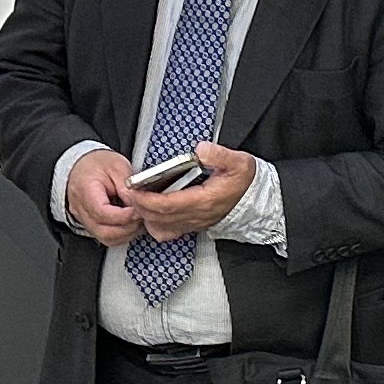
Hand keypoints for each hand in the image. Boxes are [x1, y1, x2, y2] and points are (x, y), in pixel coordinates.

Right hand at [65, 148, 144, 242]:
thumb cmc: (97, 164)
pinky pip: (106, 237)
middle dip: (127, 228)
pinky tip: (130, 223)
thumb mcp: (116, 166)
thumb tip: (137, 203)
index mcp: (85, 191)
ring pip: (105, 238)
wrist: (81, 165)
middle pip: (104, 231)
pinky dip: (121, 234)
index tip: (138, 210)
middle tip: (141, 217)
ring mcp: (84, 219)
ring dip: (126, 233)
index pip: (102, 213)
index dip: (124, 216)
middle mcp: (81, 209)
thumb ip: (127, 185)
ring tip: (137, 220)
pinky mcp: (91, 225)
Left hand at [127, 142, 257, 241]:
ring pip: (160, 227)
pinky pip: (167, 232)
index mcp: (204, 201)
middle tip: (129, 192)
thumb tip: (200, 150)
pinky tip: (151, 213)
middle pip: (158, 217)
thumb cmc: (244, 181)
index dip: (147, 199)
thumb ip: (219, 155)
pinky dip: (154, 224)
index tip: (134, 189)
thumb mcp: (238, 162)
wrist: (254, 199)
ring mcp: (193, 223)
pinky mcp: (191, 225)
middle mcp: (196, 215)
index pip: (167, 205)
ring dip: (145, 216)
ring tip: (138, 201)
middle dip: (139, 206)